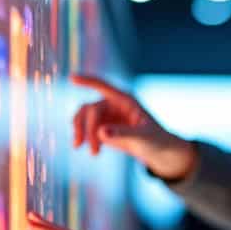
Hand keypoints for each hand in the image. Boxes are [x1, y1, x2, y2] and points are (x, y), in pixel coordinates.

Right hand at [70, 73, 195, 179]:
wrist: (159, 152)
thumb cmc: (156, 140)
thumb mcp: (143, 137)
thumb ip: (124, 134)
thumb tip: (101, 132)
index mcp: (125, 100)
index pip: (103, 86)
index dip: (87, 81)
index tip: (72, 78)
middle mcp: (113, 104)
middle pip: (90, 109)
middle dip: (87, 128)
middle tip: (94, 151)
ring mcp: (106, 116)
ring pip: (83, 118)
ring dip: (80, 132)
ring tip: (84, 149)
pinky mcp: (102, 128)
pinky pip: (85, 128)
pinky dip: (81, 136)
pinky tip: (83, 147)